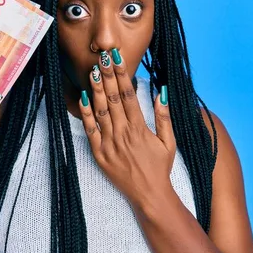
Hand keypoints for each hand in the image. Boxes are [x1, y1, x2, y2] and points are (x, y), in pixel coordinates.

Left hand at [79, 49, 176, 209]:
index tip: (117, 59)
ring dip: (96, 90)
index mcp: (140, 128)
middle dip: (108, 75)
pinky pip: (90, 131)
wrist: (149, 195)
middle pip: (114, 98)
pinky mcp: (99, 154)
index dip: (123, 74)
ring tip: (92, 71)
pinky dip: (86, 114)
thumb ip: (164, 117)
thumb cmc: (160, 168)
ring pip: (101, 111)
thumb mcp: (169, 142)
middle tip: (103, 56)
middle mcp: (124, 133)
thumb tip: (161, 93)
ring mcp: (110, 143)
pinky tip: (83, 98)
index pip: (130, 95)